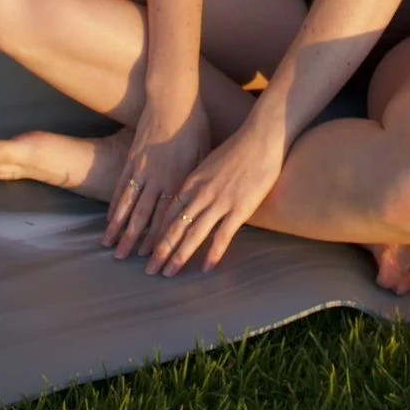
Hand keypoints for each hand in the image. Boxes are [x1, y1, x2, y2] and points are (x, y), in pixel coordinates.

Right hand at [101, 97, 209, 260]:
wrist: (172, 99)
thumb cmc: (194, 126)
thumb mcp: (203, 155)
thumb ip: (196, 181)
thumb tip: (196, 204)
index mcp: (178, 179)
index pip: (167, 216)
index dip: (159, 238)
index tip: (153, 257)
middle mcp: (157, 178)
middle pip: (142, 216)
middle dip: (133, 241)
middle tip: (124, 260)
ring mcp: (141, 169)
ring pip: (127, 205)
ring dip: (118, 228)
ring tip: (110, 246)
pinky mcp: (131, 159)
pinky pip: (121, 187)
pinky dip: (114, 205)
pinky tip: (109, 219)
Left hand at [149, 119, 284, 275]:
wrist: (263, 136)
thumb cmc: (239, 147)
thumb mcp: (209, 161)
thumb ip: (198, 180)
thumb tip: (189, 194)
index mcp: (191, 181)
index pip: (167, 213)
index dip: (155, 233)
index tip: (146, 249)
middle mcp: (201, 193)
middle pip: (174, 226)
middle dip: (160, 250)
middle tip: (149, 270)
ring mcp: (220, 201)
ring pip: (193, 234)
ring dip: (178, 256)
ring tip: (168, 274)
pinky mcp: (240, 208)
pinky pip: (222, 235)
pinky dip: (213, 253)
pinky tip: (206, 268)